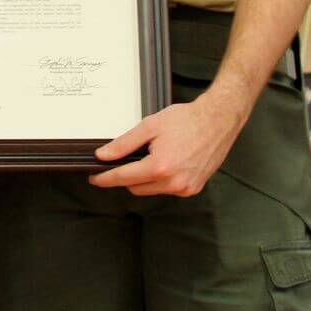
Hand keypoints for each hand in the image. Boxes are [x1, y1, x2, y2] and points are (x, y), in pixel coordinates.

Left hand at [88, 90, 244, 196]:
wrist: (217, 120)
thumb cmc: (186, 120)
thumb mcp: (149, 126)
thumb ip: (124, 143)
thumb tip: (104, 155)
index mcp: (160, 167)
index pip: (123, 178)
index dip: (105, 178)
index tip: (94, 178)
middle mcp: (174, 183)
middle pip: (136, 187)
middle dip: (125, 176)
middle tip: (121, 159)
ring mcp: (185, 188)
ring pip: (151, 190)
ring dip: (144, 178)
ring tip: (151, 154)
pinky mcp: (193, 188)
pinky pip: (167, 189)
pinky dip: (160, 179)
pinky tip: (165, 162)